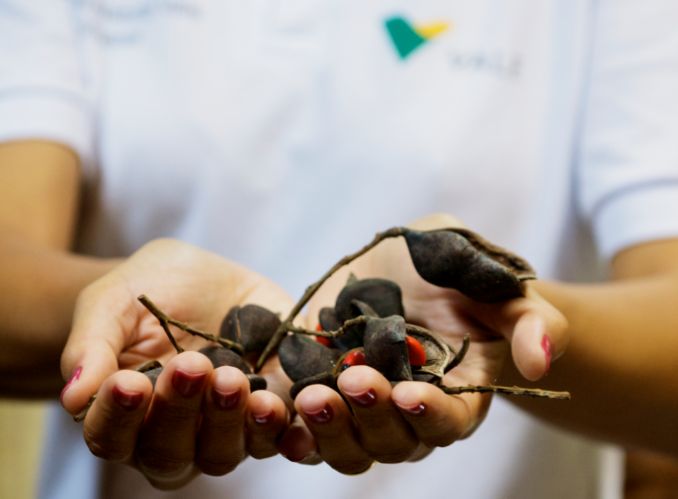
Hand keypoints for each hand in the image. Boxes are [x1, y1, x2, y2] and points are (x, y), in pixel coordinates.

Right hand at [60, 239, 295, 488]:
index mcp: (125, 414)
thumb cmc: (146, 291)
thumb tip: (75, 397)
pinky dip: (283, 426)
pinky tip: (282, 402)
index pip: (111, 437)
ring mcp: (224, 429)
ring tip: (234, 380)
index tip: (129, 382)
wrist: (200, 278)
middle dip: (180, 412)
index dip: (117, 416)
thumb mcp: (111, 303)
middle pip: (170, 453)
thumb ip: (91, 347)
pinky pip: (280, 435)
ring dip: (230, 421)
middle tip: (192, 367)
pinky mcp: (270, 410)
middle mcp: (172, 435)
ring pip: (224, 452)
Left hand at [278, 214, 567, 472]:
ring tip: (311, 393)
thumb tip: (541, 361)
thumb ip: (527, 318)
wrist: (403, 264)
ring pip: (349, 446)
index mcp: (459, 391)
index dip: (432, 414)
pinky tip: (280, 410)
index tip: (410, 392)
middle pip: (395, 442)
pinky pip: (308, 429)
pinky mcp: (323, 391)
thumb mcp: (490, 279)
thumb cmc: (456, 270)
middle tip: (351, 380)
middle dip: (373, 417)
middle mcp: (410, 409)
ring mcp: (364, 405)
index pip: (452, 422)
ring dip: (331, 428)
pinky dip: (295, 429)